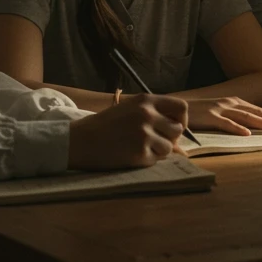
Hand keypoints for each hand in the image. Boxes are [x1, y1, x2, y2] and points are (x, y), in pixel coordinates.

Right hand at [67, 94, 187, 169]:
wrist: (79, 140)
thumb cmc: (105, 125)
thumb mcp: (130, 111)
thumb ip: (156, 120)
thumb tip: (182, 148)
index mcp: (146, 100)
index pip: (181, 107)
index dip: (181, 120)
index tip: (174, 127)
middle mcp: (147, 115)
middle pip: (177, 130)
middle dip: (170, 138)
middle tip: (154, 141)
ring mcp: (144, 134)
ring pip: (169, 148)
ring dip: (158, 151)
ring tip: (139, 147)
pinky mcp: (139, 153)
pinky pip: (155, 160)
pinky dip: (146, 161)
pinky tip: (130, 154)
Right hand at [186, 96, 261, 135]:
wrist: (174, 109)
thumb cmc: (197, 114)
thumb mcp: (218, 113)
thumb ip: (232, 117)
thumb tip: (248, 127)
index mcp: (232, 102)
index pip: (257, 110)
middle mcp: (229, 103)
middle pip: (255, 112)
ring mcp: (219, 109)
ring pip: (245, 117)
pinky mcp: (209, 117)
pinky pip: (226, 123)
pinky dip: (237, 128)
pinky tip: (246, 134)